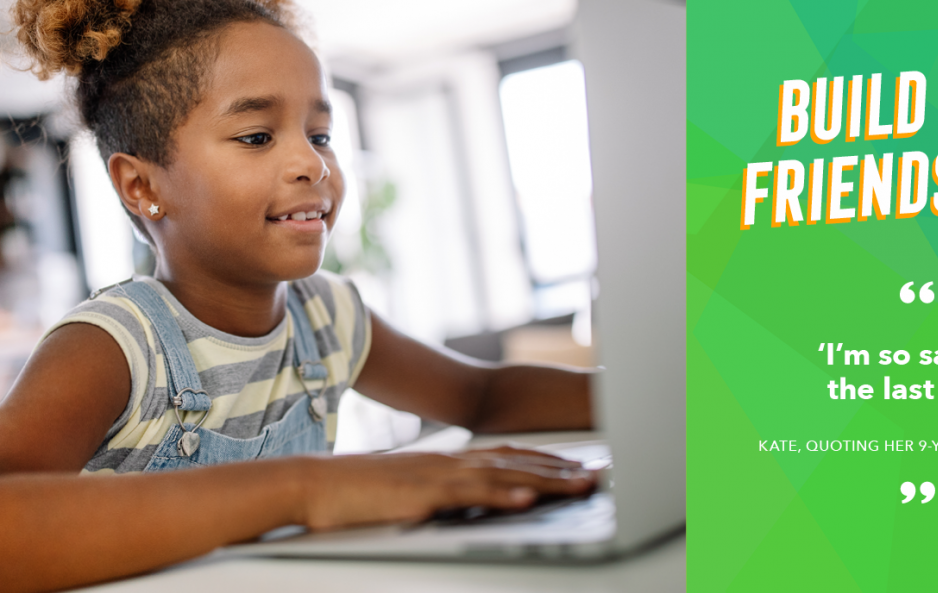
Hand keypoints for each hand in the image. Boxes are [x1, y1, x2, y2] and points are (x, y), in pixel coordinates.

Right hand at [297, 447, 595, 529]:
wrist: (316, 484)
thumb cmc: (359, 493)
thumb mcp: (411, 490)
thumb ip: (442, 493)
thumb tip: (466, 502)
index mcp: (451, 461)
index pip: (511, 457)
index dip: (549, 462)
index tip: (580, 467)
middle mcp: (453, 461)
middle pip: (519, 463)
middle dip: (563, 470)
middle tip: (600, 475)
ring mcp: (440, 475)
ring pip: (505, 475)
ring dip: (548, 480)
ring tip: (582, 485)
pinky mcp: (424, 493)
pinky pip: (470, 495)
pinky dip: (502, 496)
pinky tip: (528, 500)